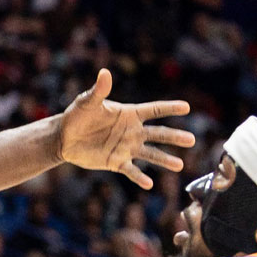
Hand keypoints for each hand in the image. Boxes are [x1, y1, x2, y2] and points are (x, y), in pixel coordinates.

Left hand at [56, 68, 194, 188]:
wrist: (64, 137)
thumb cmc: (78, 116)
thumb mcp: (87, 102)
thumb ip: (98, 91)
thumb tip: (104, 73)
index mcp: (129, 114)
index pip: (153, 110)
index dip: (169, 108)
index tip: (186, 107)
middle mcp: (133, 132)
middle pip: (158, 134)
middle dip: (174, 137)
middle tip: (191, 140)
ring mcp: (127, 148)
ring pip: (151, 154)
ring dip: (164, 160)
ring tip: (179, 165)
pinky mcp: (117, 162)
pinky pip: (132, 171)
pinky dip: (139, 177)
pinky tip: (149, 184)